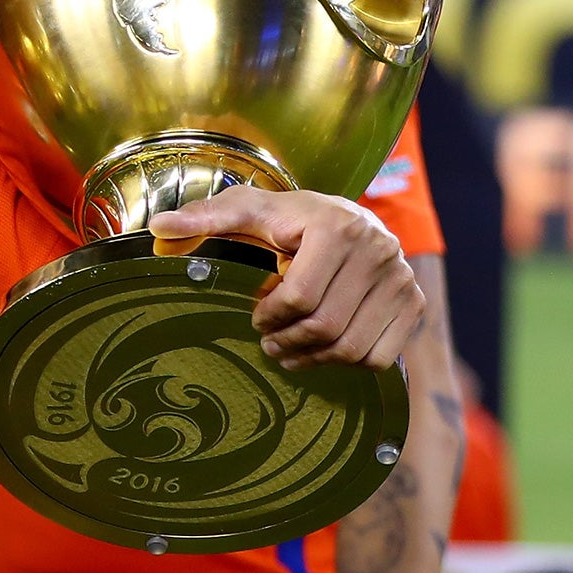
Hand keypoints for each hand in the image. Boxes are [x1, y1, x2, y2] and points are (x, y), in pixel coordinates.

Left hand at [148, 186, 421, 370]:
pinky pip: (381, 357)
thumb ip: (205, 218)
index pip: (301, 296)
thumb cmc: (286, 218)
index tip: (256, 315)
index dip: (270, 316)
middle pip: (328, 326)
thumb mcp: (245, 210)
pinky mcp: (414, 303)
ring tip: (289, 349)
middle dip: (289, 341)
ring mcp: (402, 278)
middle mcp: (379, 249)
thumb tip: (158, 227)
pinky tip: (322, 351)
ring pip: (355, 347)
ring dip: (315, 358)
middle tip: (268, 342)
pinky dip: (347, 363)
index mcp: (336, 226)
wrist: (344, 218)